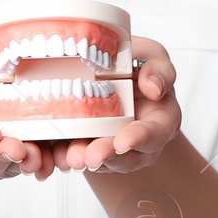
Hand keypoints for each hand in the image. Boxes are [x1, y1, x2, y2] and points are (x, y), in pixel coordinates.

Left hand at [53, 35, 180, 173]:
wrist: (110, 74)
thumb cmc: (136, 65)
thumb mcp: (152, 56)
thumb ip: (159, 68)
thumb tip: (153, 88)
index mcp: (162, 119)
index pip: (156, 133)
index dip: (140, 138)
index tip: (122, 143)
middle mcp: (140, 141)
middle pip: (126, 155)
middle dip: (106, 155)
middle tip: (91, 156)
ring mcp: (115, 148)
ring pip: (101, 160)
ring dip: (84, 158)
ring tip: (70, 157)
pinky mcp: (89, 148)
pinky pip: (78, 155)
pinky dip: (65, 155)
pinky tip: (55, 153)